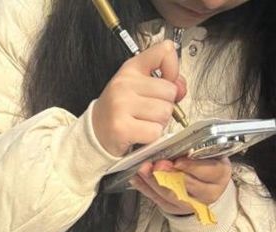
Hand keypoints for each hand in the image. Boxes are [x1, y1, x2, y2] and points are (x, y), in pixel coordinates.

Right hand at [92, 40, 186, 156]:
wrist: (95, 133)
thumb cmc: (119, 110)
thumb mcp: (138, 87)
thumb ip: (166, 82)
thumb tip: (180, 89)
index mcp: (130, 70)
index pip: (164, 51)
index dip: (173, 67)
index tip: (166, 79)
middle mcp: (123, 84)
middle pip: (170, 91)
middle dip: (165, 105)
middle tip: (147, 111)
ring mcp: (121, 105)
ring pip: (164, 113)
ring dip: (158, 122)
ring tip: (142, 122)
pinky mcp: (121, 128)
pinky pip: (155, 131)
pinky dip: (151, 137)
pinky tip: (138, 133)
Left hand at [130, 157, 231, 214]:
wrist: (205, 183)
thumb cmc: (206, 163)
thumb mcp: (207, 154)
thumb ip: (195, 152)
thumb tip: (176, 147)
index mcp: (220, 175)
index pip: (209, 171)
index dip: (192, 167)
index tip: (178, 160)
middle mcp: (209, 192)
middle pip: (186, 186)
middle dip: (169, 174)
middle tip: (157, 165)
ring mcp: (191, 204)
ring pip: (170, 195)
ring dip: (153, 181)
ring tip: (143, 170)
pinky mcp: (174, 209)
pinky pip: (157, 200)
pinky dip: (145, 188)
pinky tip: (137, 179)